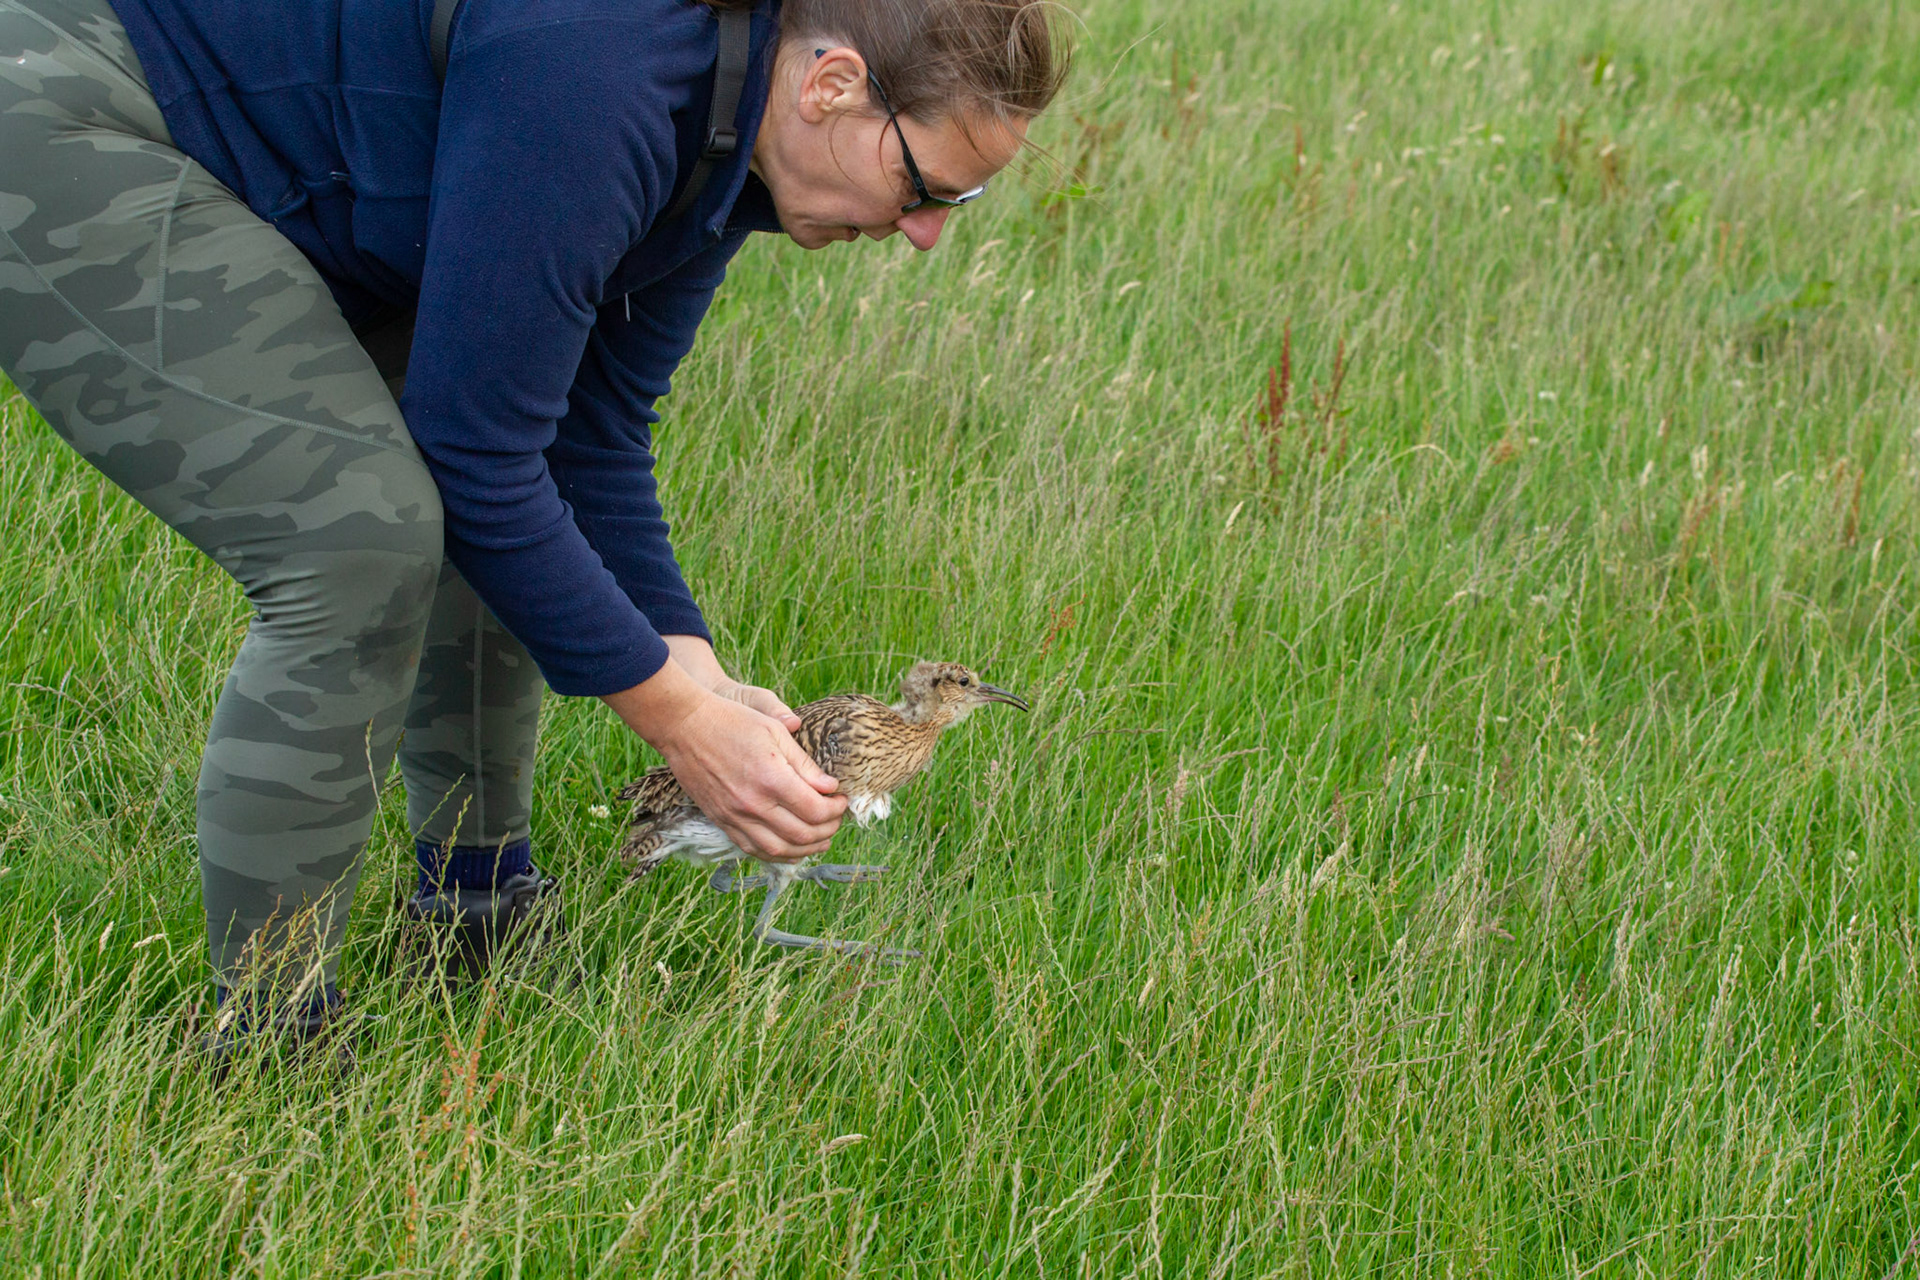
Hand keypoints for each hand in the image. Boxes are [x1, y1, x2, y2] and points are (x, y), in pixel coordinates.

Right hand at [603, 659, 844, 862]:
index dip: (836, 809)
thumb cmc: (733, 722)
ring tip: (820, 840)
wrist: (685, 727)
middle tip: (836, 818)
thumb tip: (829, 788)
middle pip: (802, 834)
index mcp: (772, 779)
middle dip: (828, 829)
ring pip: (779, 850)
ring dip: (806, 849)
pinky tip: (790, 848)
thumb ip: (804, 765)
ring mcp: (735, 816)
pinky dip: (777, 854)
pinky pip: (753, 849)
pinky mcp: (721, 821)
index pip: (816, 810)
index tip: (841, 799)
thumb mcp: (775, 732)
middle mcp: (754, 804)